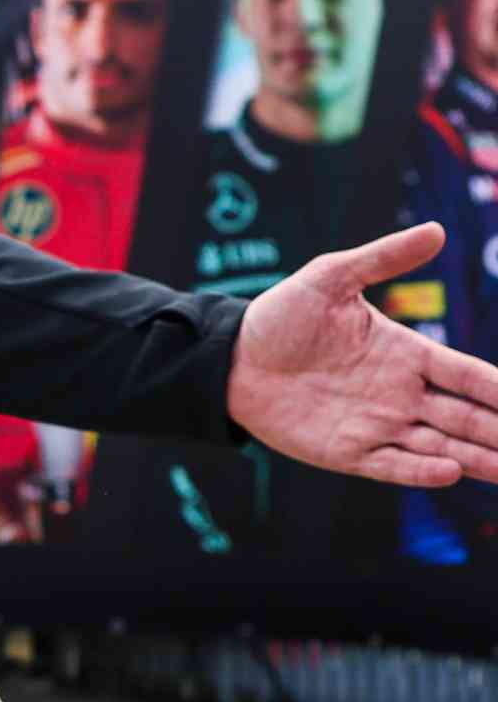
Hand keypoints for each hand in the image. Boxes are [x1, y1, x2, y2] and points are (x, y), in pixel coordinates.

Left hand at [229, 225, 497, 486]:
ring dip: (478, 457)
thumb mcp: (330, 278)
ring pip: (441, 445)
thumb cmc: (280, 316)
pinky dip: (421, 470)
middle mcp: (400, 394)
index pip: (467, 374)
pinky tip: (452, 471)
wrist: (228, 358)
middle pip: (466, 416)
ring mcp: (376, 425)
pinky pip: (392, 464)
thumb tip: (435, 230)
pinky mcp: (346, 451)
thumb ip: (382, 258)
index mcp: (405, 354)